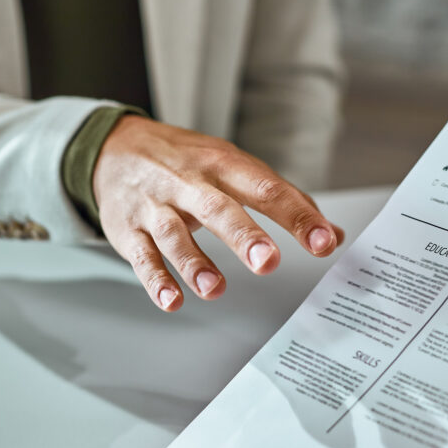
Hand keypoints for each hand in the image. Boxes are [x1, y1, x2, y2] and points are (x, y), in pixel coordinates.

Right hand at [93, 116, 344, 310]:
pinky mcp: (129, 230)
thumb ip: (285, 202)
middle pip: (218, 208)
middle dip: (244, 236)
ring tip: (215, 288)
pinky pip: (141, 256)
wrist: (115, 148)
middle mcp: (190, 184)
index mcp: (224, 166)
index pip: (267, 189)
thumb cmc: (185, 163)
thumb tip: (332, 235)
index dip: (298, 216)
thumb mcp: (235, 169)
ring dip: (194, 263)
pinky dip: (155, 280)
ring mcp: (156, 207)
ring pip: (174, 234)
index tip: (323, 241)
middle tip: (268, 262)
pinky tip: (172, 299)